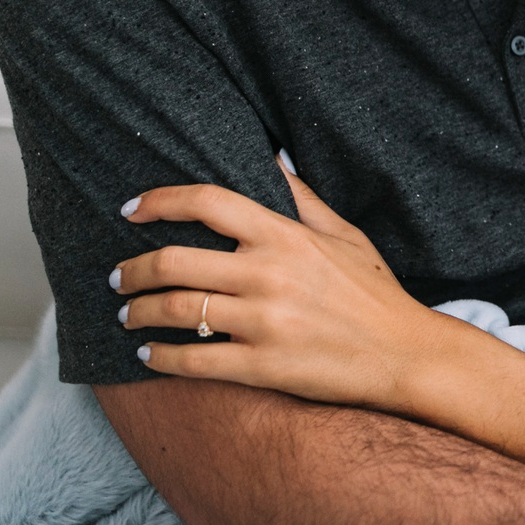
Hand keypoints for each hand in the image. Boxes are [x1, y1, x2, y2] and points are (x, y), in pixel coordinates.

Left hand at [111, 159, 472, 401]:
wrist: (406, 355)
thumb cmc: (375, 293)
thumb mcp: (345, 235)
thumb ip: (302, 198)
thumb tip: (271, 158)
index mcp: (285, 236)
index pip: (207, 203)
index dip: (159, 201)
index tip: (131, 210)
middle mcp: (268, 274)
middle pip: (174, 261)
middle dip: (132, 269)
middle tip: (118, 277)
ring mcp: (263, 322)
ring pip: (173, 311)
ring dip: (137, 312)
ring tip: (128, 315)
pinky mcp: (262, 366)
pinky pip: (191, 361)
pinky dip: (159, 359)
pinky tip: (149, 357)